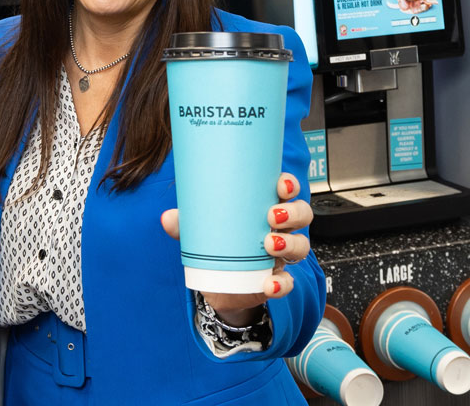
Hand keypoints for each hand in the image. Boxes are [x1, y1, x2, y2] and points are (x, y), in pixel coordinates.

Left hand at [160, 173, 312, 325]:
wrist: (217, 284)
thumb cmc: (215, 244)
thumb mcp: (199, 230)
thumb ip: (184, 223)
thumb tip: (167, 218)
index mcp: (264, 207)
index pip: (285, 190)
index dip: (289, 185)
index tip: (281, 185)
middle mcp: (279, 228)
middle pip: (302, 215)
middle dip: (293, 212)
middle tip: (272, 216)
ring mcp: (280, 255)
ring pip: (301, 246)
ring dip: (290, 243)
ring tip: (270, 244)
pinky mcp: (277, 280)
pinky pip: (288, 282)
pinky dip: (282, 284)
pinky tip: (270, 284)